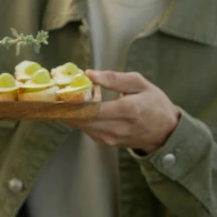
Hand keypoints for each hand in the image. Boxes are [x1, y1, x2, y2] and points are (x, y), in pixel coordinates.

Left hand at [65, 70, 179, 153]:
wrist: (165, 132)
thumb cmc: (155, 104)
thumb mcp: (140, 84)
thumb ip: (114, 79)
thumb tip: (89, 74)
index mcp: (126, 110)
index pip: (92, 109)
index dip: (72, 103)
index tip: (57, 94)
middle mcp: (116, 128)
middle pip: (82, 121)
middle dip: (65, 109)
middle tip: (51, 97)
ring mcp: (111, 138)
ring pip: (82, 127)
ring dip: (69, 115)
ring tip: (59, 102)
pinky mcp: (108, 143)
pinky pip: (88, 131)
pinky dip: (79, 121)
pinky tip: (75, 110)